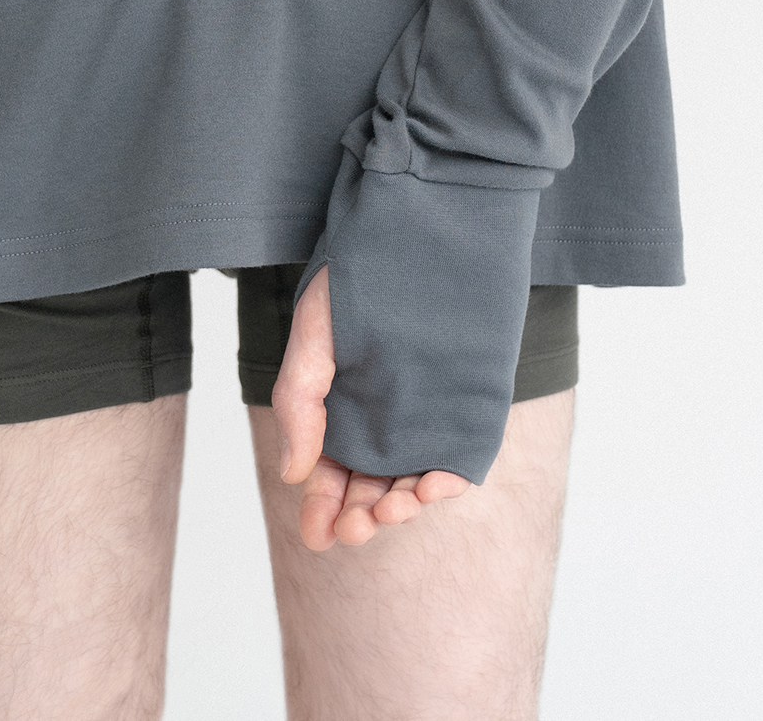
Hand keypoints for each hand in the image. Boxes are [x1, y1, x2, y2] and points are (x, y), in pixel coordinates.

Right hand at [272, 266, 471, 551]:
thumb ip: (299, 400)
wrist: (424, 226)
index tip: (318, 537)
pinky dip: (449, 480)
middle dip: (361, 516)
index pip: (330, 473)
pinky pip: (462, 454)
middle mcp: (386, 416)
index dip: (323, 509)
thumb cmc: (361, 272)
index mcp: (342, 406)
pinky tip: (432, 486)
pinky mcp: (469, 402)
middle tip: (356, 527)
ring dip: (400, 505)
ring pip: (413, 479)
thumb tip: (293, 474)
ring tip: (391, 508)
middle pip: (371, 486)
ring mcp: (429, 412)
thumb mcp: (314, 333)